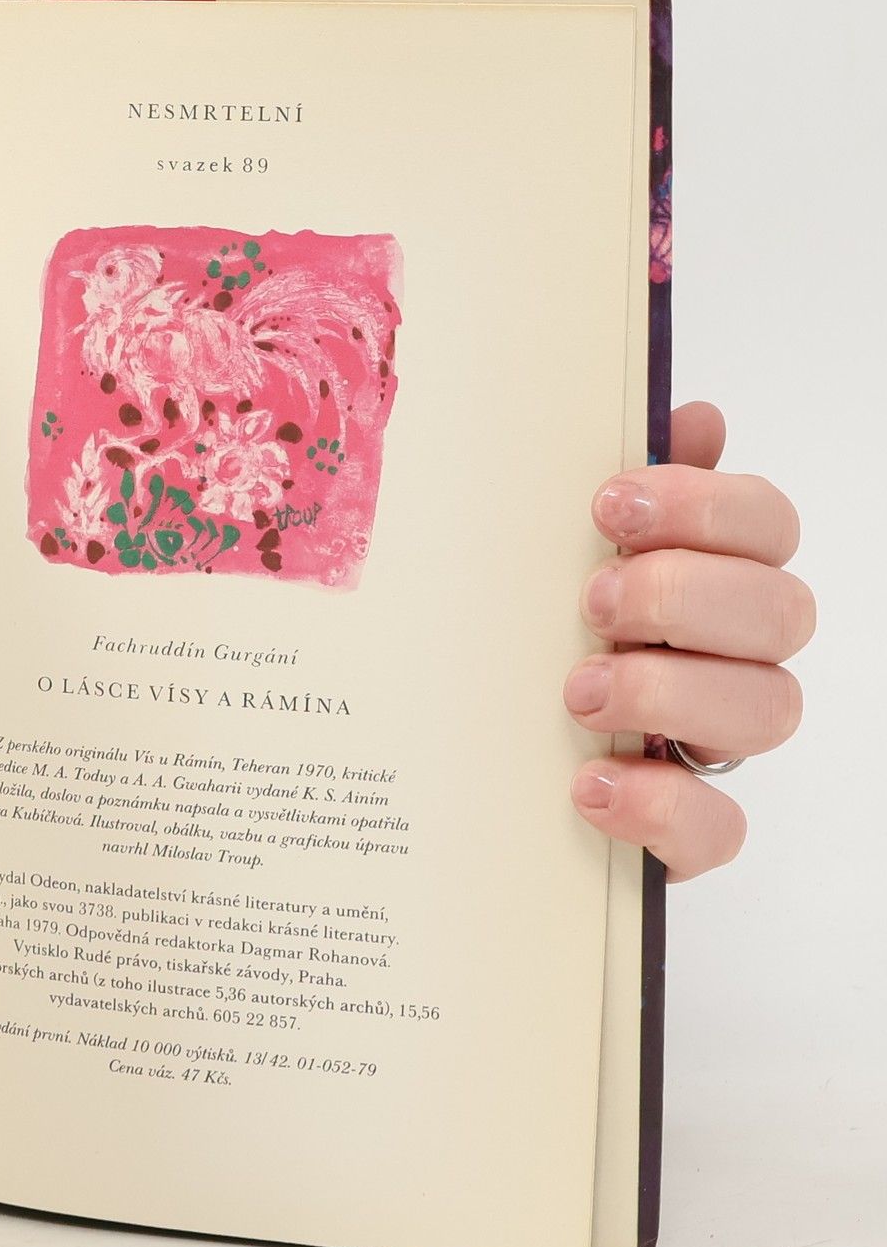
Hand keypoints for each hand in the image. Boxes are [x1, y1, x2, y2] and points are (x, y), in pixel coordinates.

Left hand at [564, 401, 812, 880]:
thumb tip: (692, 416)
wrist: (464, 773)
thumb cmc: (517, 646)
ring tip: (579, 692)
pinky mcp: (683, 830)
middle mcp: (727, 657)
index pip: (765, 524)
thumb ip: (617, 495)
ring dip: (674, 691)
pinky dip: (660, 804)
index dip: (706, 506)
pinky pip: (718, 827)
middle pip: (781, 611)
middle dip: (685, 594)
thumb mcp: (539, 562)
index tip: (608, 504)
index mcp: (704, 578)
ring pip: (768, 710)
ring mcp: (712, 745)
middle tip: (592, 601)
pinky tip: (591, 783)